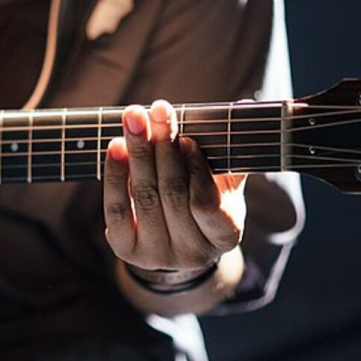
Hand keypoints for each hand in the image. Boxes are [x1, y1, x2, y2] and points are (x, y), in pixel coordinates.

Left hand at [103, 100, 246, 277]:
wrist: (174, 239)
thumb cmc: (204, 200)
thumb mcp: (224, 182)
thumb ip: (231, 150)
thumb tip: (246, 105)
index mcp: (224, 235)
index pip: (207, 203)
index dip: (196, 170)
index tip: (187, 139)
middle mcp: (192, 253)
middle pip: (172, 194)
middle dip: (163, 147)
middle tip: (158, 110)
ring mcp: (157, 255)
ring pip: (144, 197)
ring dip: (138, 152)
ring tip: (134, 118)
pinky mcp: (126, 250)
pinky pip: (117, 209)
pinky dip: (115, 175)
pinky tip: (116, 146)